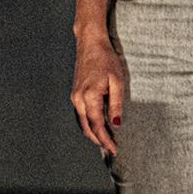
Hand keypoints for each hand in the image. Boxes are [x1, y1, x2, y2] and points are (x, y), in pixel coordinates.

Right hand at [70, 33, 126, 154]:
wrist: (90, 44)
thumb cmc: (106, 60)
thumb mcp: (117, 81)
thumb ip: (116, 104)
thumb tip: (116, 124)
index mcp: (89, 96)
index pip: (97, 125)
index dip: (105, 139)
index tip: (114, 149)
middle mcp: (78, 99)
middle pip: (86, 127)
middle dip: (99, 140)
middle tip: (111, 149)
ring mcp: (75, 96)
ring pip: (81, 122)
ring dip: (92, 134)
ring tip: (105, 141)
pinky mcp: (75, 94)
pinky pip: (80, 115)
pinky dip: (87, 124)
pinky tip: (97, 127)